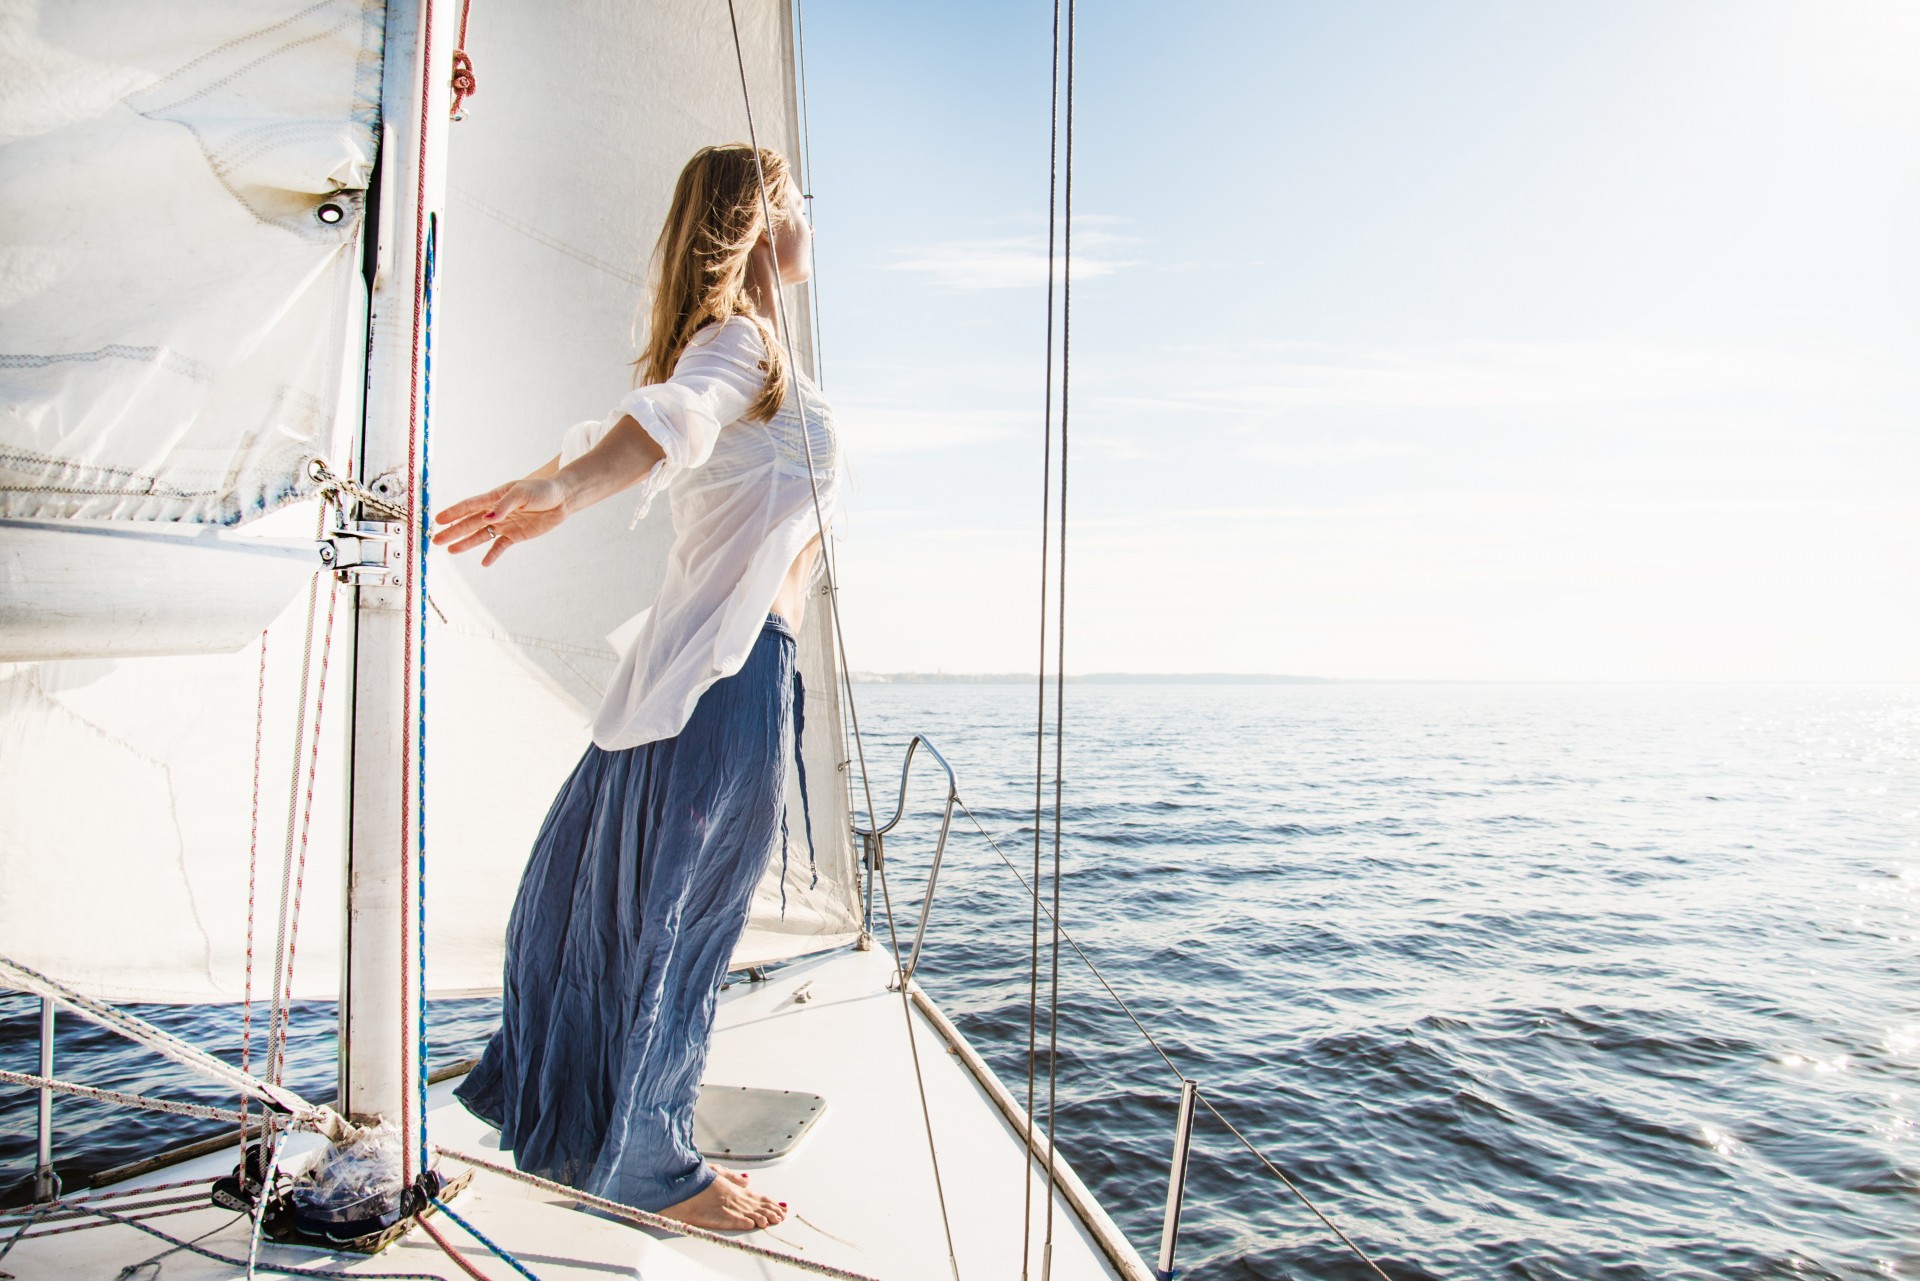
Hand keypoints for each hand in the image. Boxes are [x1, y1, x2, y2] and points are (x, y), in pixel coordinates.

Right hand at [433, 477, 568, 566]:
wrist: (562, 499)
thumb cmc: (541, 490)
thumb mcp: (522, 494)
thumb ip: (503, 506)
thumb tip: (486, 519)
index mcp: (494, 497)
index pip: (469, 506)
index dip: (453, 513)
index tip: (437, 520)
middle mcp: (496, 512)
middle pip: (470, 523)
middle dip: (453, 531)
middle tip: (435, 540)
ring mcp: (505, 524)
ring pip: (481, 535)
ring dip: (466, 543)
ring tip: (450, 550)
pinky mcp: (516, 535)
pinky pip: (500, 546)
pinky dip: (492, 555)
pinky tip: (483, 563)